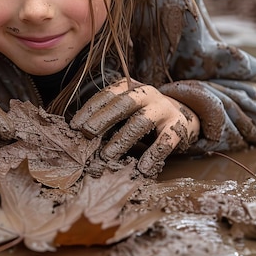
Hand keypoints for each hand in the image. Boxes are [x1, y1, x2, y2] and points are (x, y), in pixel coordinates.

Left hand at [71, 79, 199, 176]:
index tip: (75, 126)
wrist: (181, 114)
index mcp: (129, 86)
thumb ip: (105, 117)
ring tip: (107, 156)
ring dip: (121, 140)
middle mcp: (146, 93)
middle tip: (87, 134)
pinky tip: (142, 168)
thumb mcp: (124, 109)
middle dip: (103, 118)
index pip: (106, 95)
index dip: (89, 110)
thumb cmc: (140, 114)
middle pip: (122, 104)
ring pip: (140, 122)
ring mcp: (163, 108)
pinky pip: (165, 141)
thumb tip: (78, 133)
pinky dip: (152, 155)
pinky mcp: (178, 125)